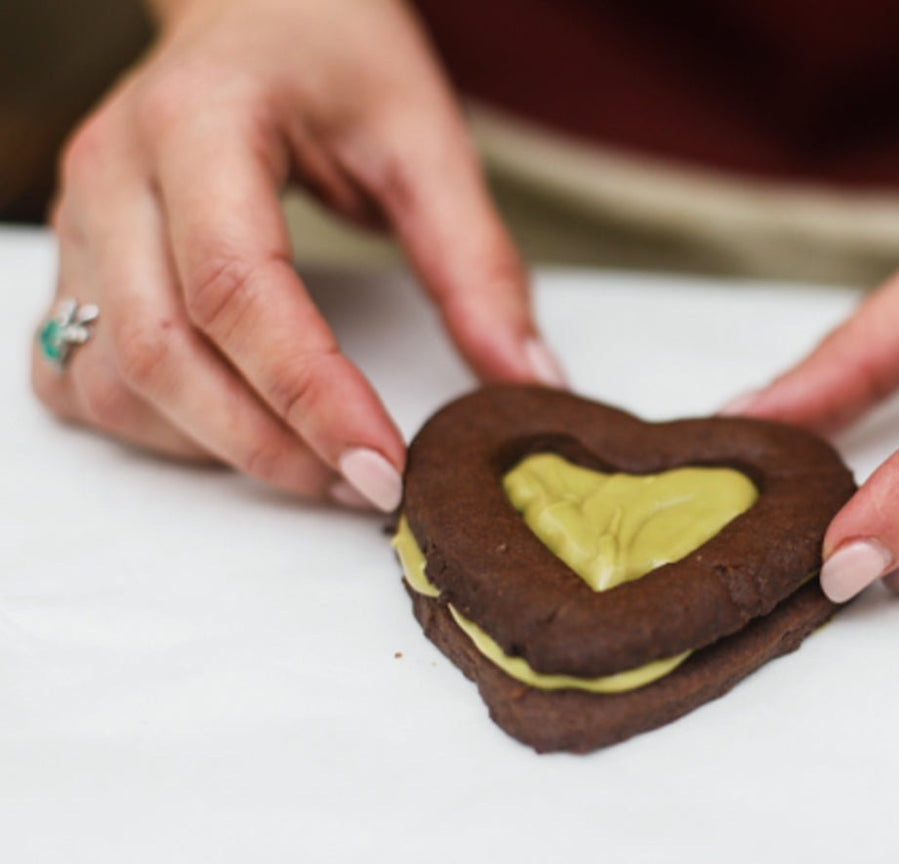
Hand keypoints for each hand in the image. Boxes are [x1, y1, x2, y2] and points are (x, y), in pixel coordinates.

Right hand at [30, 0, 562, 510]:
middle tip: (365, 484)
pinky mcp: (78, 255)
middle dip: (267, 444)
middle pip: (159, 352)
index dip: (309, 396)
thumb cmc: (333, 54)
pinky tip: (231, 426)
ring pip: (109, 377)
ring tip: (316, 462)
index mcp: (200, 124)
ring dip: (210, 446)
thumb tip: (527, 381)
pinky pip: (75, 373)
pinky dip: (151, 424)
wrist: (257, 3)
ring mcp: (81, 216)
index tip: (385, 464)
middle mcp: (115, 171)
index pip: (237, 289)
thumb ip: (479, 265)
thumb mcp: (427, 139)